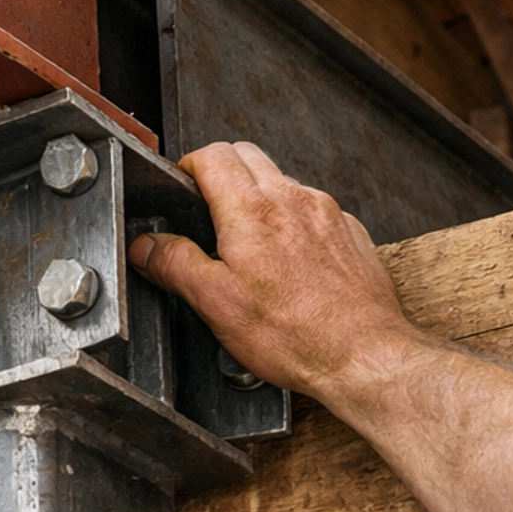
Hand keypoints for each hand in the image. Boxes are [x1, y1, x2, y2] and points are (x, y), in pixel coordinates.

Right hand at [129, 140, 436, 405]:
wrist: (365, 356)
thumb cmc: (297, 334)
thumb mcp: (215, 302)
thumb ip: (175, 264)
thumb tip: (147, 245)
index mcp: (252, 209)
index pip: (211, 155)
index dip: (188, 168)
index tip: (182, 190)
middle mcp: (293, 199)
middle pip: (246, 155)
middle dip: (220, 173)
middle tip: (207, 210)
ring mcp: (326, 213)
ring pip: (281, 180)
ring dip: (258, 196)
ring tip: (248, 242)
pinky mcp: (349, 232)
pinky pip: (313, 209)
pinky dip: (293, 220)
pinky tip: (290, 262)